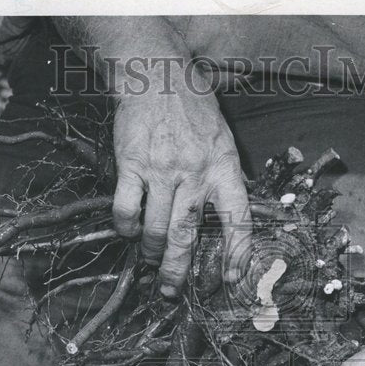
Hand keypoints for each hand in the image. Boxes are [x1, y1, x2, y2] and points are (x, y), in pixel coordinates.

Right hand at [111, 67, 251, 296]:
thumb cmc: (193, 109)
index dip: (237, 254)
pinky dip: (127, 227)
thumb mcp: (223, 141)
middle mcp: (195, 174)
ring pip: (156, 229)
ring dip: (151, 253)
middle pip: (187, 236)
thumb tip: (228, 219)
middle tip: (172, 291)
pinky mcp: (132, 165)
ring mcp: (162, 170)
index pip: (237, 220)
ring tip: (150, 261)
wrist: (156, 74)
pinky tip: (129, 231)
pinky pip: (126, 209)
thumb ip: (225, 179)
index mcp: (224, 169)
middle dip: (178, 271)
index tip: (232, 277)